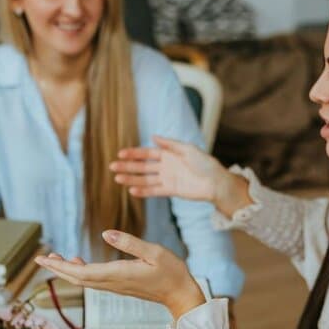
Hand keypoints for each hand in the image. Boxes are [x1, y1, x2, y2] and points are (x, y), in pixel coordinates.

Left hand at [35, 231, 205, 319]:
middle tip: (39, 259)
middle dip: (57, 269)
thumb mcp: (154, 252)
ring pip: (84, 280)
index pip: (82, 272)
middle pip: (77, 278)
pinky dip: (81, 271)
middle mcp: (113, 282)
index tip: (44, 259)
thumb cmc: (172, 271)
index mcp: (118, 273)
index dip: (61, 266)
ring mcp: (116, 286)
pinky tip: (78, 262)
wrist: (181, 294)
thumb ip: (130, 243)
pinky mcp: (120, 285)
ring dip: (67, 270)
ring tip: (54, 259)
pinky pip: (94, 280)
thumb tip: (106, 233)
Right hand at [111, 135, 252, 217]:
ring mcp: (167, 179)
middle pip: (142, 167)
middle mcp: (165, 166)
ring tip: (117, 179)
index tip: (120, 154)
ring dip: (131, 179)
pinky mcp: (171, 190)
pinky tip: (132, 190)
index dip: (134, 154)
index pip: (147, 153)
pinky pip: (154, 191)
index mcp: (168, 154)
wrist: (216, 182)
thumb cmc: (205, 163)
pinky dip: (143, 191)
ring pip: (145, 179)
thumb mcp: (188, 149)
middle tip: (112, 167)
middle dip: (127, 167)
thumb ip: (170, 144)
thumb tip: (153, 137)